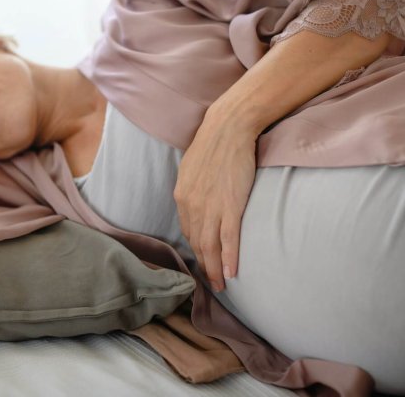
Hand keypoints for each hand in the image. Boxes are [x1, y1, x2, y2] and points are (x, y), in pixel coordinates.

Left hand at [173, 111, 256, 292]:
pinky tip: (231, 273)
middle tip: (211, 283)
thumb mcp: (191, 168)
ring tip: (221, 285)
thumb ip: (192, 188)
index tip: (204, 258)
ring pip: (211, 247)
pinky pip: (229, 239)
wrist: (228, 129)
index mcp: (182, 196)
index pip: (188, 230)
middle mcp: (192, 206)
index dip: (196, 248)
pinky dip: (229, 259)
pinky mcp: (231, 206)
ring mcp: (211, 208)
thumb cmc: (212, 145)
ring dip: (215, 269)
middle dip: (204, 265)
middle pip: (197, 243)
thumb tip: (197, 200)